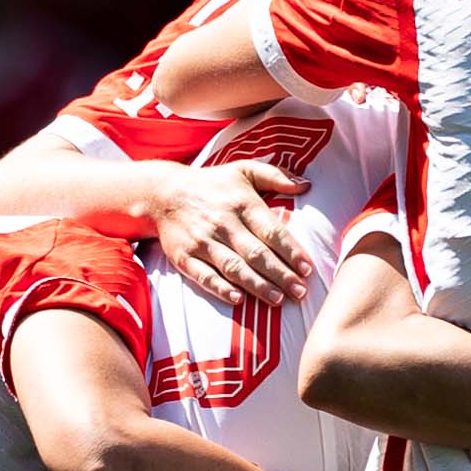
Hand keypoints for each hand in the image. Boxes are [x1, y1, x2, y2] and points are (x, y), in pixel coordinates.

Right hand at [149, 159, 309, 308]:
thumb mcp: (243, 170)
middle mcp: (223, 223)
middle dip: (280, 275)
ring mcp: (202, 241)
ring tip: (278, 300)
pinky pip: (204, 275)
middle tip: (300, 292)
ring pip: (234, 267)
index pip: (272, 231)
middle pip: (256, 254)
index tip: (308, 269)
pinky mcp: (184, 256)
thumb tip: (307, 186)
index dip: (291, 251)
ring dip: (257, 286)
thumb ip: (276, 176)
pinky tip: (238, 300)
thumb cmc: (211, 183)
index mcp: (241, 203)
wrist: (162, 192)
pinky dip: (220, 288)